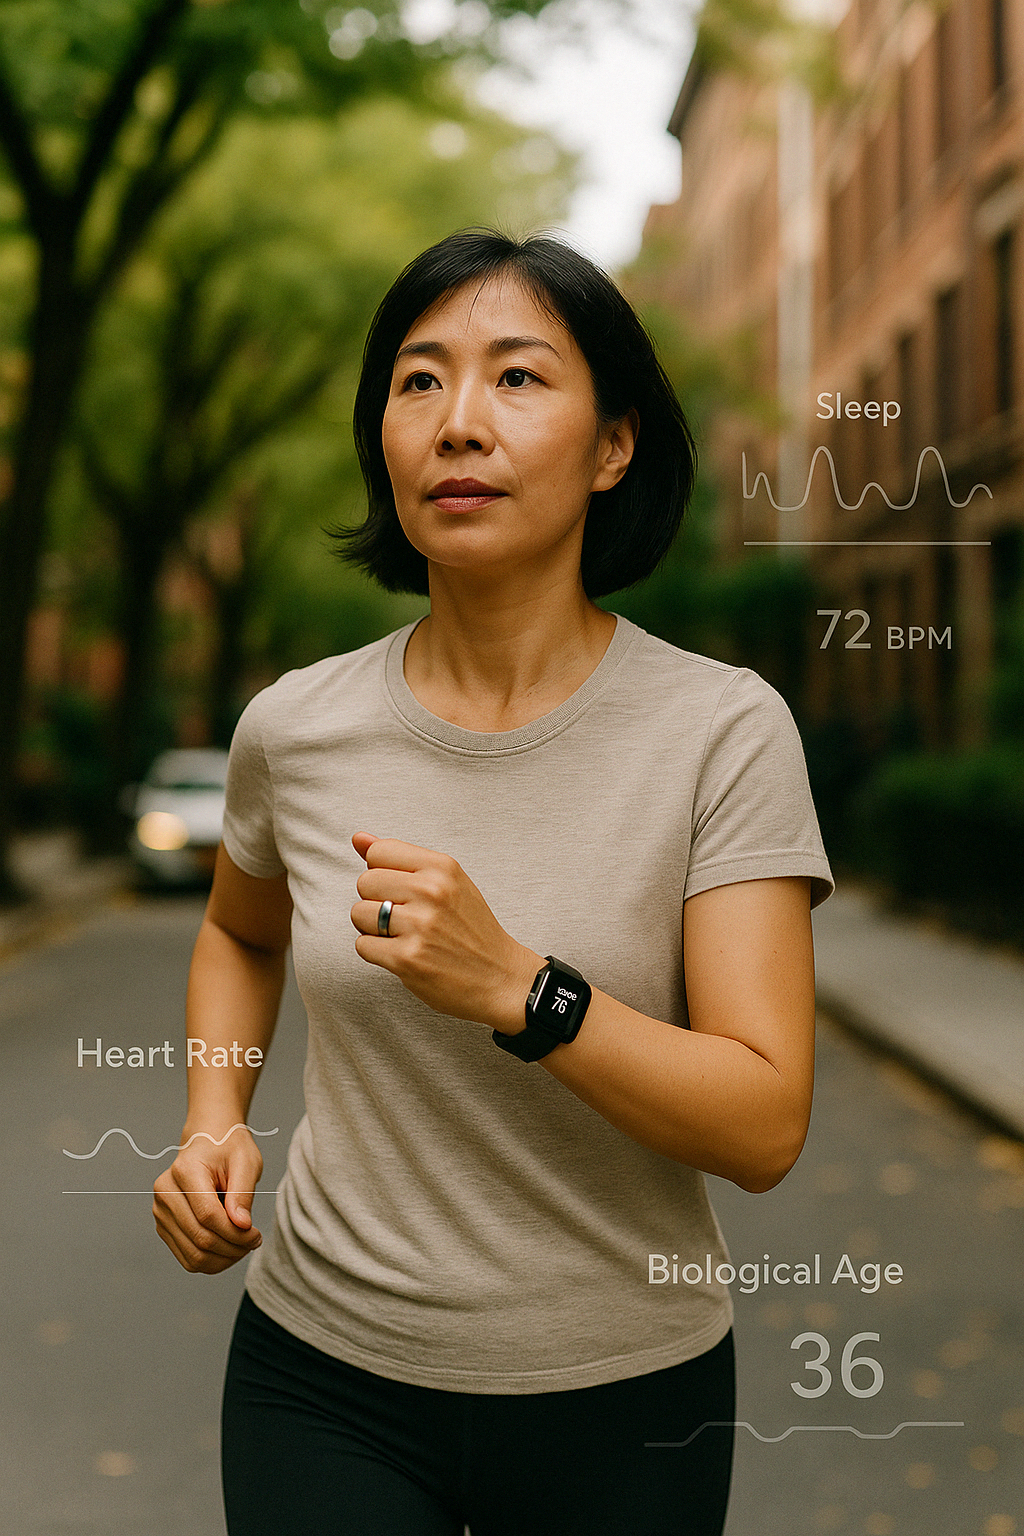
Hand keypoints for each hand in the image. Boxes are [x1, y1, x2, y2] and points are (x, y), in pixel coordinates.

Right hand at [153, 1122, 263, 1273]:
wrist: (208, 1141)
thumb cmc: (228, 1149)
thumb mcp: (246, 1162)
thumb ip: (243, 1193)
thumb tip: (241, 1226)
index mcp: (184, 1171)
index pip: (208, 1215)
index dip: (235, 1233)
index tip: (256, 1234)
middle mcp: (165, 1192)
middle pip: (200, 1238)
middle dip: (233, 1248)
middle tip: (254, 1241)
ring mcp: (160, 1211)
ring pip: (193, 1255)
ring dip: (223, 1259)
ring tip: (243, 1246)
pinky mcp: (164, 1226)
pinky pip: (187, 1258)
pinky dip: (211, 1261)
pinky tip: (228, 1249)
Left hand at [350, 831, 541, 1032]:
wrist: (500, 977)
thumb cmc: (471, 928)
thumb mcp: (447, 882)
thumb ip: (401, 858)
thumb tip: (358, 838)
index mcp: (442, 868)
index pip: (379, 851)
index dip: (382, 871)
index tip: (400, 889)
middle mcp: (431, 892)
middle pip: (365, 882)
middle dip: (375, 901)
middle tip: (403, 917)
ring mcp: (419, 926)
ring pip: (359, 913)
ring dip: (373, 928)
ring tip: (402, 935)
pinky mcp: (407, 959)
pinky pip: (363, 945)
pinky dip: (376, 952)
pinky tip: (402, 953)